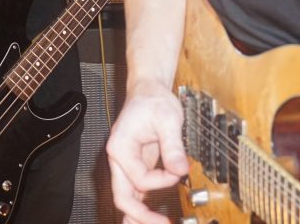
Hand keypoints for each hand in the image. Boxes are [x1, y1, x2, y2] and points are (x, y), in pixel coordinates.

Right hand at [106, 80, 188, 223]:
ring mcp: (125, 164)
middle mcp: (118, 159)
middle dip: (140, 215)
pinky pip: (135, 191)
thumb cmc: (153, 100)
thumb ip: (173, 146)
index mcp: (120, 148)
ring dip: (137, 215)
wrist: (148, 90)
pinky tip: (147, 218)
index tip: (179, 170)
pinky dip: (140, 207)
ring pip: (126, 197)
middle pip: (122, 196)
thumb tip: (181, 170)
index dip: (162, 180)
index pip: (140, 178)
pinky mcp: (136, 166)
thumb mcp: (167, 119)